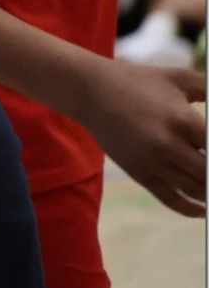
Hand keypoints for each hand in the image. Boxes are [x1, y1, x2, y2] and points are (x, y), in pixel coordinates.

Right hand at [77, 57, 205, 215]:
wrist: (89, 91)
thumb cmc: (138, 81)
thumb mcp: (178, 78)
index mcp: (182, 119)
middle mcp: (168, 145)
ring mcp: (152, 162)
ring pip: (196, 191)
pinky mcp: (139, 173)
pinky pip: (172, 200)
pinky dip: (191, 209)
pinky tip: (204, 210)